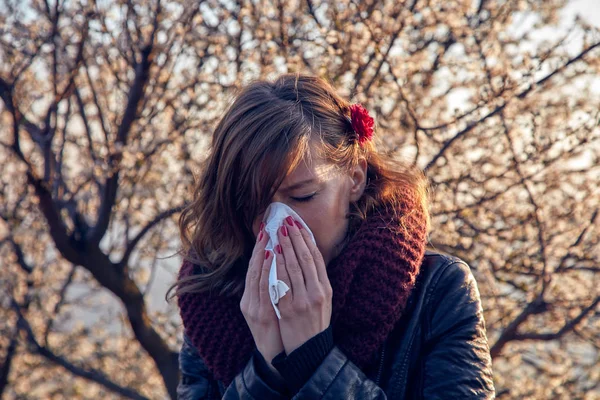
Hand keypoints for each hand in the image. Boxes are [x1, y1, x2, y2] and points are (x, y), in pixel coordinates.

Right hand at [240, 226, 283, 372]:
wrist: (274, 358)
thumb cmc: (275, 331)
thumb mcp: (269, 308)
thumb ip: (270, 290)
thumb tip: (278, 270)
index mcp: (251, 298)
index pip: (254, 269)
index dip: (259, 249)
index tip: (265, 232)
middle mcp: (249, 301)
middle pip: (253, 269)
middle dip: (260, 248)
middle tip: (267, 229)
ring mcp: (254, 308)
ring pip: (257, 277)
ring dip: (262, 257)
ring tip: (269, 239)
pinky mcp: (261, 315)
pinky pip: (265, 289)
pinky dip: (267, 273)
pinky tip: (272, 260)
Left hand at [274, 216, 332, 353]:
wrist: (309, 351)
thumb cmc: (314, 323)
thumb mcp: (323, 301)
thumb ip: (317, 280)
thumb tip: (307, 256)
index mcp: (326, 289)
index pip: (316, 258)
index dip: (306, 239)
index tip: (298, 225)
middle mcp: (316, 292)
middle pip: (305, 258)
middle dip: (295, 237)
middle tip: (286, 221)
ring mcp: (303, 300)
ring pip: (293, 267)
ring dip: (285, 246)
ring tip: (278, 231)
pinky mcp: (289, 308)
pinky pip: (282, 282)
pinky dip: (277, 265)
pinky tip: (273, 253)